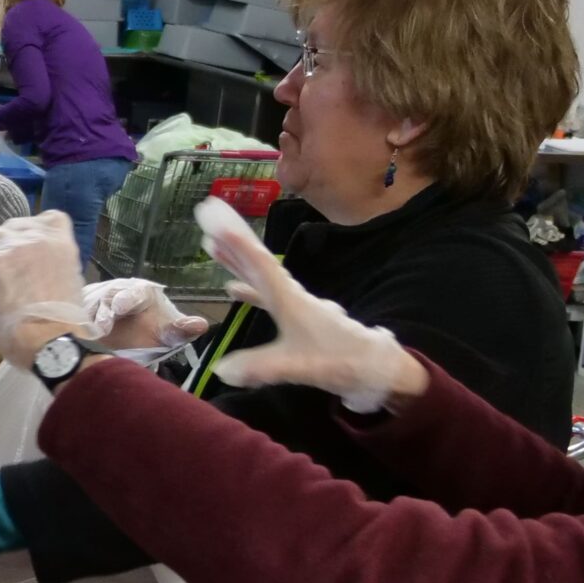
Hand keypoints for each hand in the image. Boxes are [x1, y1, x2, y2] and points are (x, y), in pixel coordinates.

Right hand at [0, 212, 89, 362]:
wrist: (54, 342)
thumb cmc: (15, 336)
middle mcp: (9, 242)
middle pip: (2, 235)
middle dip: (5, 251)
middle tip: (15, 270)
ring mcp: (38, 239)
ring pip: (26, 225)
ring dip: (26, 239)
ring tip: (33, 258)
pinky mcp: (62, 243)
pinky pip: (54, 220)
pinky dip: (49, 227)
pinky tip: (50, 242)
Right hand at [82, 277, 207, 350]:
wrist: (129, 345)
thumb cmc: (152, 334)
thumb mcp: (167, 334)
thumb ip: (181, 329)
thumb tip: (201, 325)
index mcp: (141, 294)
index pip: (134, 290)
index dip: (126, 297)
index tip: (120, 308)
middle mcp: (118, 294)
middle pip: (107, 294)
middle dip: (104, 307)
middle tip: (103, 324)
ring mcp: (98, 303)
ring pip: (90, 304)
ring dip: (89, 317)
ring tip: (92, 332)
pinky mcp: (82, 313)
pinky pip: (76, 313)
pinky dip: (76, 322)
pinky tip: (78, 333)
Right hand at [197, 197, 426, 411]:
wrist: (378, 369)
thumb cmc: (342, 362)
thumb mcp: (301, 368)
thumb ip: (263, 367)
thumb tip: (220, 369)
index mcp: (291, 300)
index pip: (259, 263)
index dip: (234, 239)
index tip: (213, 214)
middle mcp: (292, 296)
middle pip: (258, 261)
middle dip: (232, 238)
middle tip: (206, 213)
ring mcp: (296, 306)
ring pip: (262, 275)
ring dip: (238, 259)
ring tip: (211, 243)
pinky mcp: (298, 319)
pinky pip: (267, 296)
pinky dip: (250, 289)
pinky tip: (231, 288)